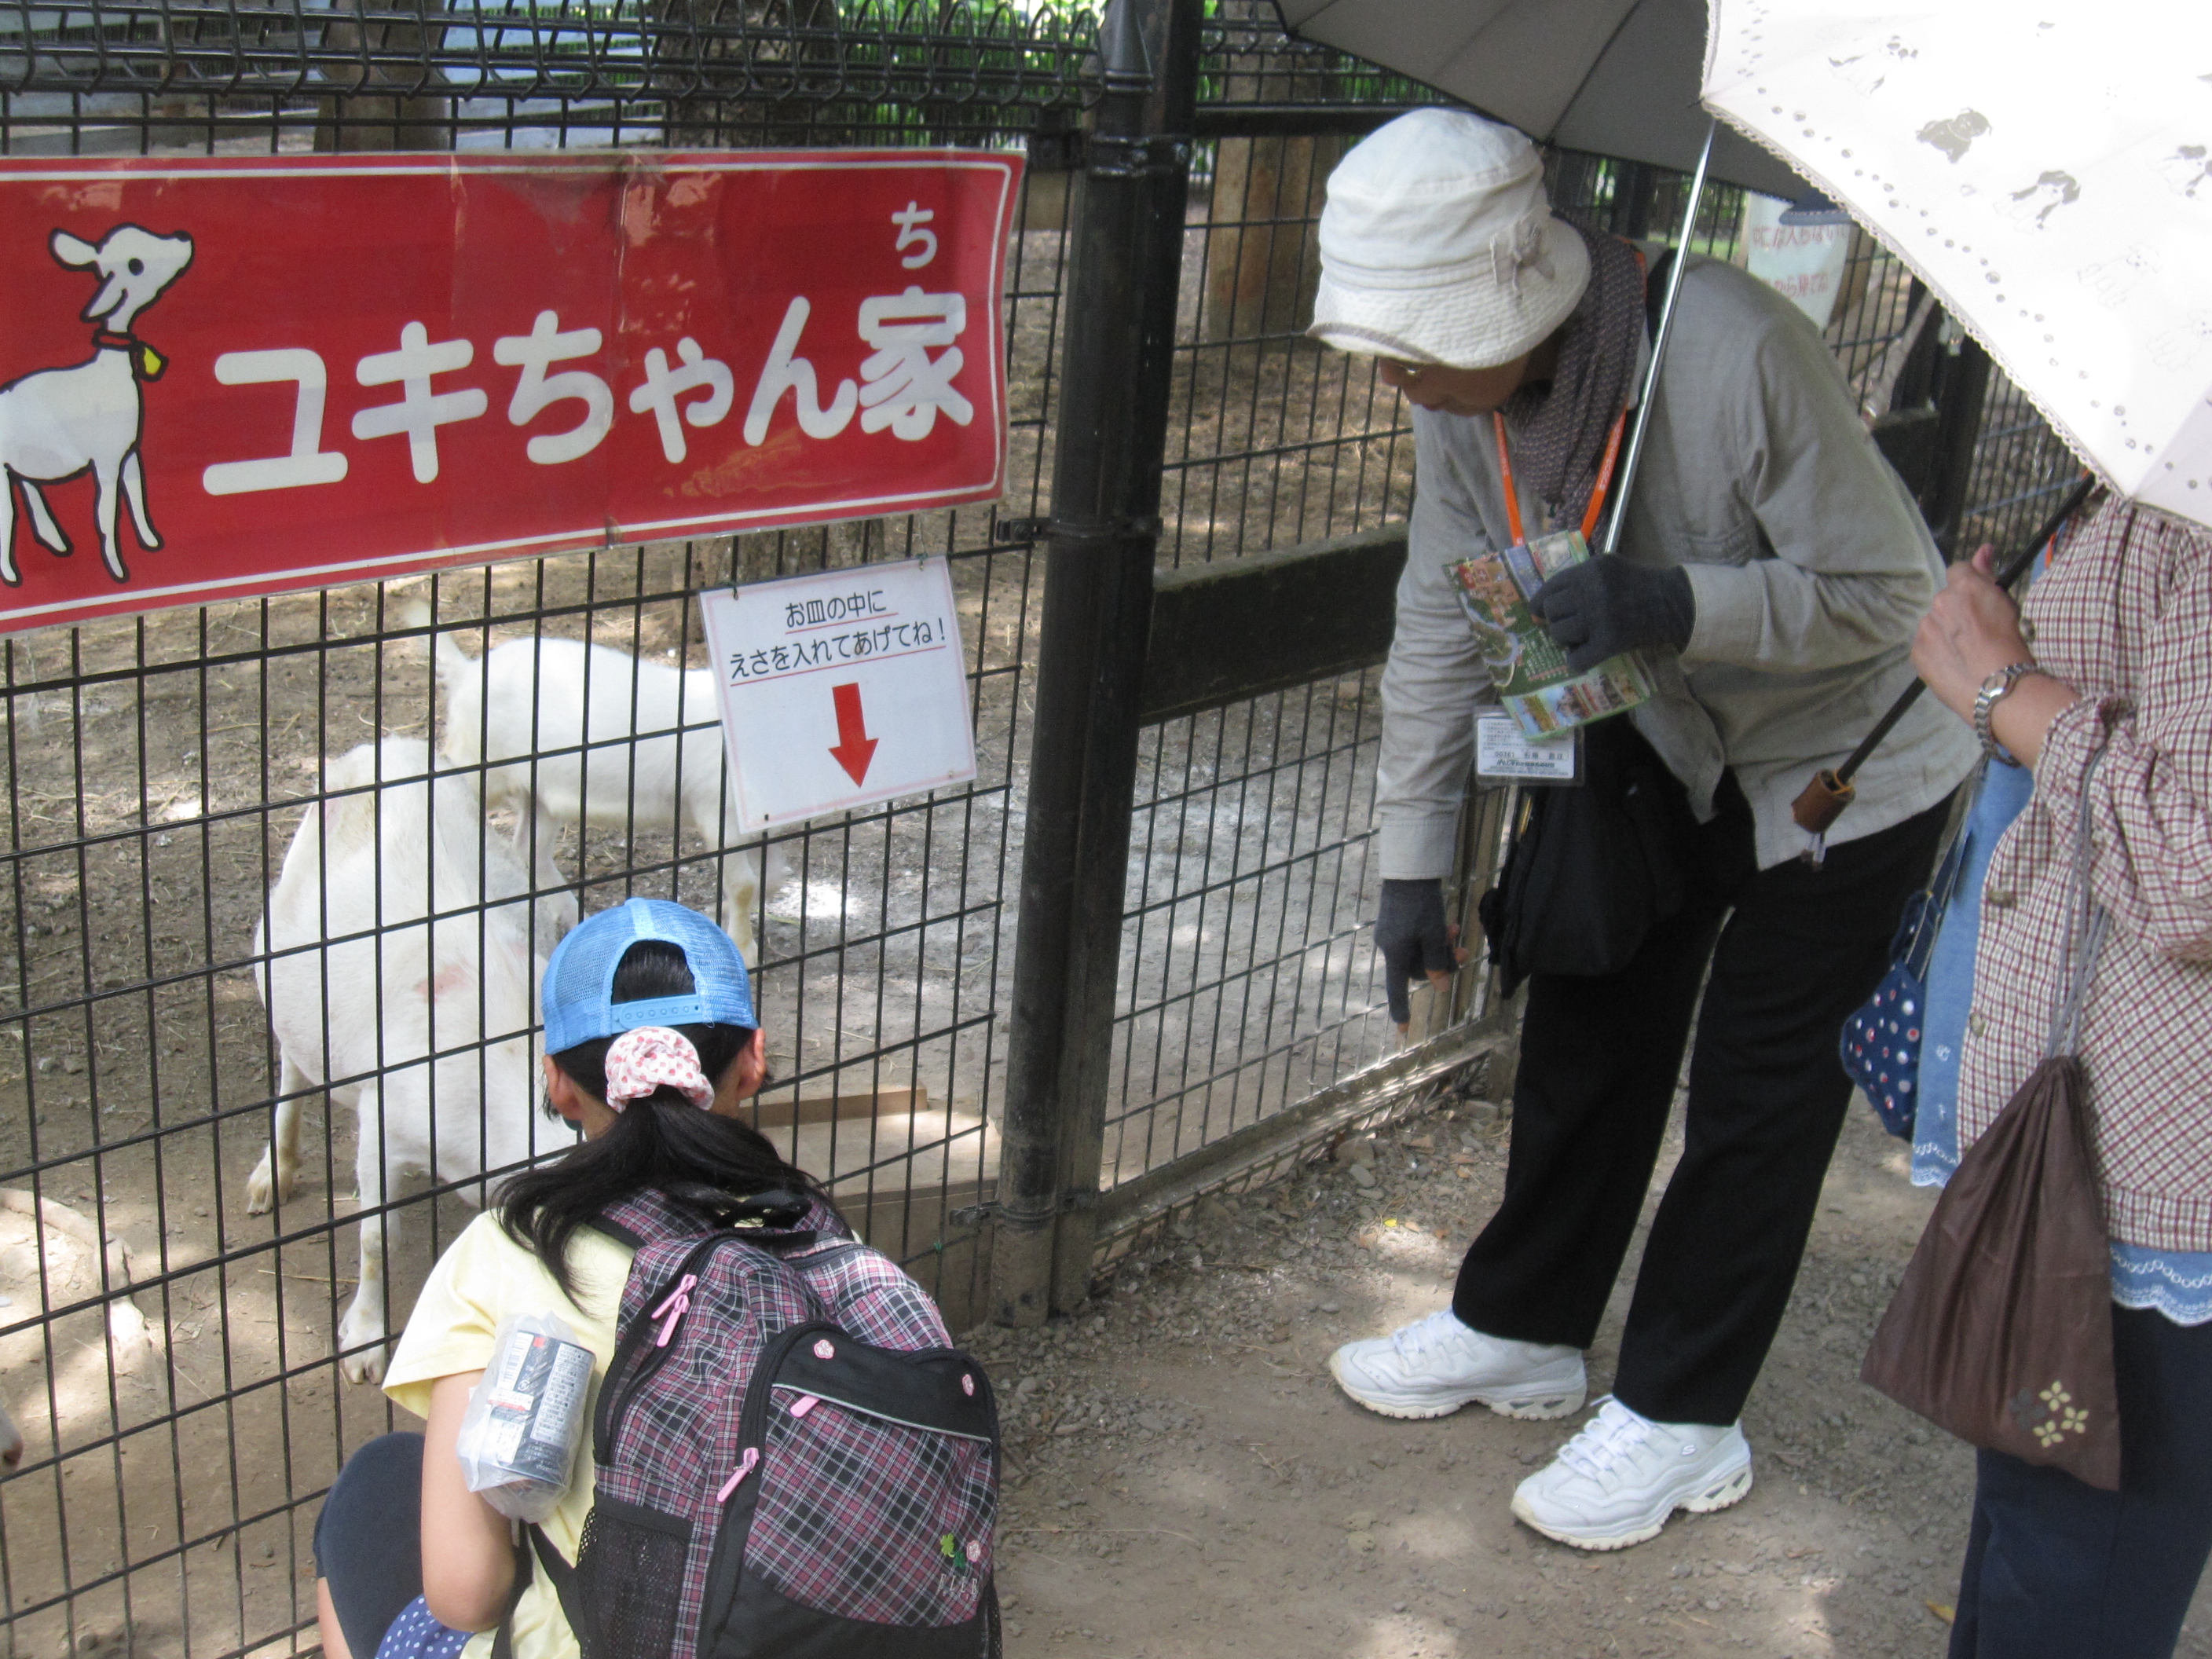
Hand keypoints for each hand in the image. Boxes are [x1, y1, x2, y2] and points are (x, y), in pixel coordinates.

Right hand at [1376, 878, 1467, 1030]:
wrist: (1408, 871)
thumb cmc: (1421, 904)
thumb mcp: (1434, 934)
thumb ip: (1437, 963)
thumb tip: (1441, 987)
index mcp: (1395, 953)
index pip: (1397, 989)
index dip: (1401, 1011)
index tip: (1404, 1030)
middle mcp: (1389, 946)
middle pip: (1417, 968)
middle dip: (1441, 963)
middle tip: (1463, 952)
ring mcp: (1390, 934)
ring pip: (1419, 952)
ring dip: (1440, 947)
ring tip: (1456, 933)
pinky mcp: (1395, 922)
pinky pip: (1415, 939)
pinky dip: (1431, 936)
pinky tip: (1448, 925)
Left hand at [1530, 559, 1694, 671]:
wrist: (1676, 603)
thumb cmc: (1642, 586)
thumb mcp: (1611, 569)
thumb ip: (1581, 581)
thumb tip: (1541, 606)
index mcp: (1592, 569)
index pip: (1551, 586)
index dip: (1540, 601)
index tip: (1537, 612)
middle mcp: (1593, 590)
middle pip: (1551, 611)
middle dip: (1557, 620)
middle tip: (1571, 626)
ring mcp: (1601, 616)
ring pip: (1558, 634)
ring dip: (1566, 640)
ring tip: (1582, 638)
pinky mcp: (1610, 641)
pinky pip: (1576, 659)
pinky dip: (1577, 661)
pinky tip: (1586, 656)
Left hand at [1912, 544, 2078, 765]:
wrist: (1998, 686)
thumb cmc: (2012, 644)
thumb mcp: (2007, 604)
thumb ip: (1988, 575)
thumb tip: (1983, 548)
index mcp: (1963, 587)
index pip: (1958, 570)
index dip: (1969, 584)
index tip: (1979, 600)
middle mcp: (1940, 603)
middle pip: (1946, 600)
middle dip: (1958, 611)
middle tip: (1978, 633)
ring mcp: (1925, 629)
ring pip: (1934, 624)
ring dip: (1946, 632)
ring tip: (1968, 653)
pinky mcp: (1917, 653)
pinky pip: (1926, 646)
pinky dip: (1937, 652)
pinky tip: (1956, 664)